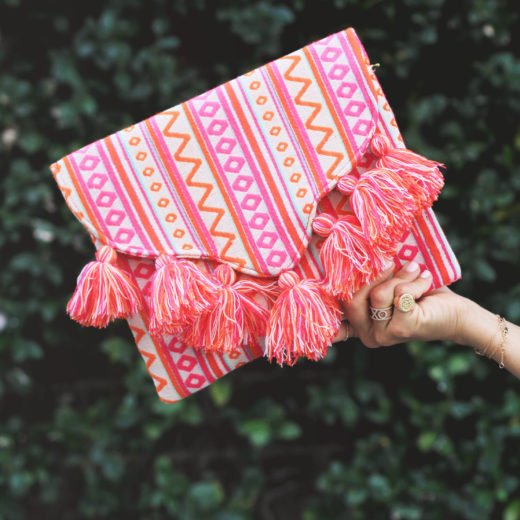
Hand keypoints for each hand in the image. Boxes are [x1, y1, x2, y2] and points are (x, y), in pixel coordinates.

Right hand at [336, 261, 463, 347]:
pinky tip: (425, 279)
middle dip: (373, 276)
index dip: (338, 288)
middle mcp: (368, 335)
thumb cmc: (420, 296)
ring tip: (415, 270)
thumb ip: (372, 280)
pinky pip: (400, 295)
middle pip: (352, 300)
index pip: (341, 304)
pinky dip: (415, 283)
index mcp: (360, 326)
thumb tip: (359, 252)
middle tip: (390, 262)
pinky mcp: (402, 330)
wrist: (456, 313)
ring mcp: (384, 335)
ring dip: (401, 276)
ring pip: (378, 295)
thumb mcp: (390, 287)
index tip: (342, 268)